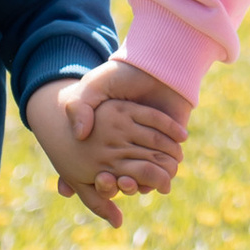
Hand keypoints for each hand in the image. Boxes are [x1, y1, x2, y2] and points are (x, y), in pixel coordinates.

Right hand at [31, 59, 191, 221]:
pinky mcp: (168, 144)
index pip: (97, 167)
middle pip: (117, 178)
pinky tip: (144, 179)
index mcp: (108, 136)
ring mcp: (148, 146)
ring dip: (132, 186)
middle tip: (105, 182)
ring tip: (124, 182)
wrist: (157, 63)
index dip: (93, 176)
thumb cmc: (122, 73)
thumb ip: (81, 106)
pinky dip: (153, 179)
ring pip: (138, 179)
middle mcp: (127, 144)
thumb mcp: (95, 86)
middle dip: (110, 186)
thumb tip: (80, 134)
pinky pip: (160, 171)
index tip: (92, 178)